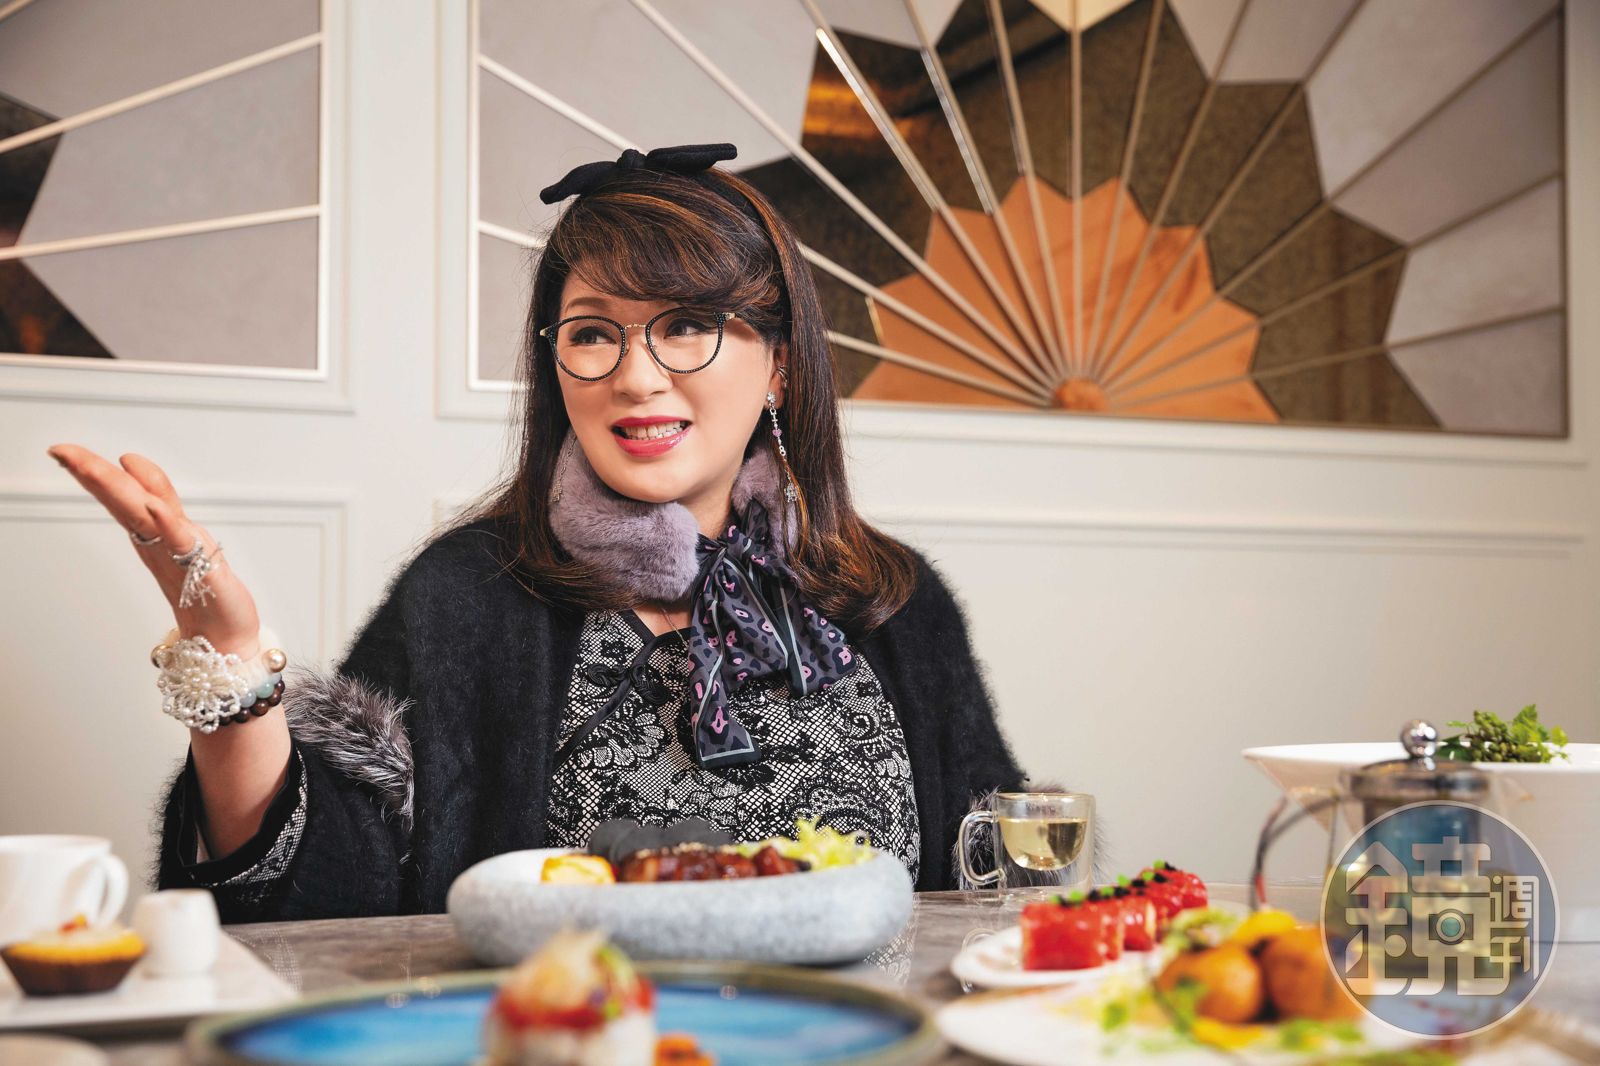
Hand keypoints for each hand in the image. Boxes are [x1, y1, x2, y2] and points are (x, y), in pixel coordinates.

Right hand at [48, 445, 261, 655]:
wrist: (223, 640)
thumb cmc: (204, 589)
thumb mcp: (181, 533)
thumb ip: (160, 501)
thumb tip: (131, 465)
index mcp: (154, 533)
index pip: (121, 494)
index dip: (95, 470)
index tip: (62, 449)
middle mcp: (159, 543)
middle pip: (124, 501)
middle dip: (95, 474)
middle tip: (62, 451)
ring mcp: (177, 556)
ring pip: (145, 518)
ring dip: (122, 491)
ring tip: (96, 467)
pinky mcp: (202, 573)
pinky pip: (183, 545)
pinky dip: (169, 526)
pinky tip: (155, 508)